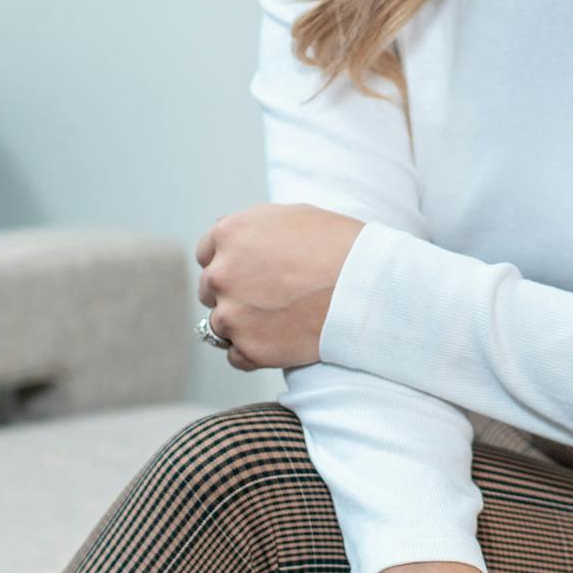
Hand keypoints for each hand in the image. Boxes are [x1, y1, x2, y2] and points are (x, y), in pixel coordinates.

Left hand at [194, 203, 364, 371]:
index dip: (229, 263)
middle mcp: (222, 273)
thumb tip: (238, 239)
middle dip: (233, 293)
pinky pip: (237, 357)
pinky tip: (281, 341)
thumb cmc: (340, 246)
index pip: (207, 253)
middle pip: (210, 290)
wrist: (366, 286)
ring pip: (220, 325)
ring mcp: (232, 314)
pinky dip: (255, 352)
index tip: (248, 273)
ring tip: (279, 322)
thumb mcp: (293, 216)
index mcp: (230, 234)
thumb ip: (255, 227)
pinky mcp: (250, 348)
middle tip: (268, 298)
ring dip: (242, 325)